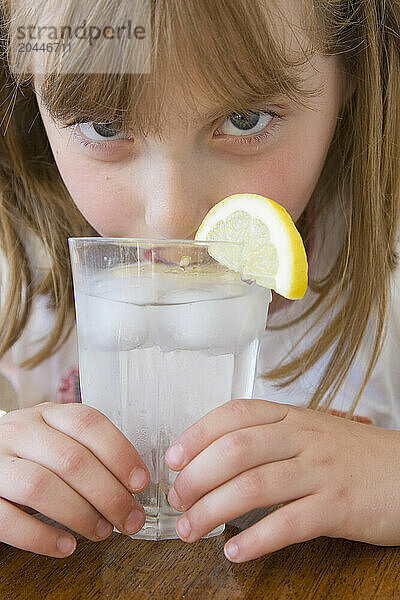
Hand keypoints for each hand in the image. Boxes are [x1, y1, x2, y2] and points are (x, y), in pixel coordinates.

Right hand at [0, 402, 149, 556]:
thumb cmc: (31, 454)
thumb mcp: (57, 439)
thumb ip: (89, 451)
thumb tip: (134, 482)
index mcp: (47, 414)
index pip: (88, 423)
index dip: (120, 453)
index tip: (140, 482)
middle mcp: (21, 432)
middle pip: (72, 460)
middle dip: (109, 494)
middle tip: (130, 519)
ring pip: (41, 487)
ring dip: (80, 514)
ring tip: (102, 531)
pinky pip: (10, 520)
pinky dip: (42, 538)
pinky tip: (66, 546)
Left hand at [164, 398, 399, 561]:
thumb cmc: (352, 454)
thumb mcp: (311, 431)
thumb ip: (269, 437)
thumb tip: (213, 456)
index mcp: (291, 417)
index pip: (235, 414)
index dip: (197, 434)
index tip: (173, 458)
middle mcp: (302, 438)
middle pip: (236, 451)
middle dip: (196, 477)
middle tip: (177, 500)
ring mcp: (320, 472)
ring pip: (254, 487)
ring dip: (213, 511)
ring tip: (191, 530)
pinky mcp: (337, 508)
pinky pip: (288, 524)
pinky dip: (255, 540)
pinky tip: (235, 552)